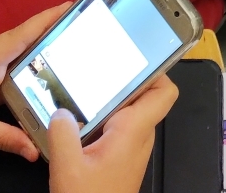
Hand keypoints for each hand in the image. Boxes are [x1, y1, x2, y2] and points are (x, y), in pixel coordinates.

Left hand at [0, 3, 69, 160]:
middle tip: (81, 32)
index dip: (48, 18)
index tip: (70, 5)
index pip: (23, 33)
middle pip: (26, 39)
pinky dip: (27, 68)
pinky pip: (10, 65)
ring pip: (19, 53)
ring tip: (69, 54)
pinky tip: (41, 78)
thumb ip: (1, 137)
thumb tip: (33, 150)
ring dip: (41, 51)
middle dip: (52, 33)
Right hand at [48, 75, 177, 192]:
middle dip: (125, 77)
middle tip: (99, 63)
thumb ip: (62, 135)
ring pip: (131, 109)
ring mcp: (132, 146)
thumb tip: (60, 109)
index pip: (165, 91)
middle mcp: (140, 134)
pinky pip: (119, 125)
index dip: (156, 70)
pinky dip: (104, 115)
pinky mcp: (120, 156)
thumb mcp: (68, 168)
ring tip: (85, 81)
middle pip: (144, 94)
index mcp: (135, 129)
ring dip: (112, 96)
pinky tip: (79, 113)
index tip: (131, 57)